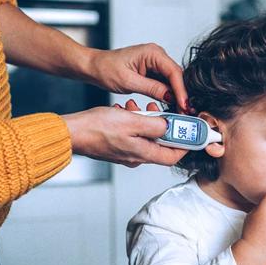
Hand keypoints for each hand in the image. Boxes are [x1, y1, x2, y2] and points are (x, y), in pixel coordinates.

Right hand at [62, 106, 186, 166]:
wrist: (72, 133)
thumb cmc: (98, 128)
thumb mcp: (132, 121)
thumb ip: (156, 125)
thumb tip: (171, 127)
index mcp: (143, 154)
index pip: (173, 156)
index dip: (186, 145)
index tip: (193, 134)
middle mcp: (136, 157)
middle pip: (160, 144)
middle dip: (164, 126)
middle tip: (161, 111)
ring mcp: (126, 153)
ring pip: (146, 137)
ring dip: (147, 120)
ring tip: (140, 107)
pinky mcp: (118, 147)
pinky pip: (133, 135)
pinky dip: (134, 122)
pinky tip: (127, 110)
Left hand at [83, 44, 188, 112]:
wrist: (94, 67)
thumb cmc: (106, 69)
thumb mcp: (128, 81)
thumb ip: (151, 88)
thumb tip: (170, 97)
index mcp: (152, 53)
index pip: (174, 72)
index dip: (181, 90)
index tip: (184, 105)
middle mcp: (157, 55)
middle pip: (177, 77)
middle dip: (181, 95)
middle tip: (184, 112)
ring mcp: (155, 63)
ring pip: (173, 81)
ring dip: (176, 96)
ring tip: (179, 112)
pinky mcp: (153, 72)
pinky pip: (165, 84)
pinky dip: (168, 95)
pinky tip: (170, 106)